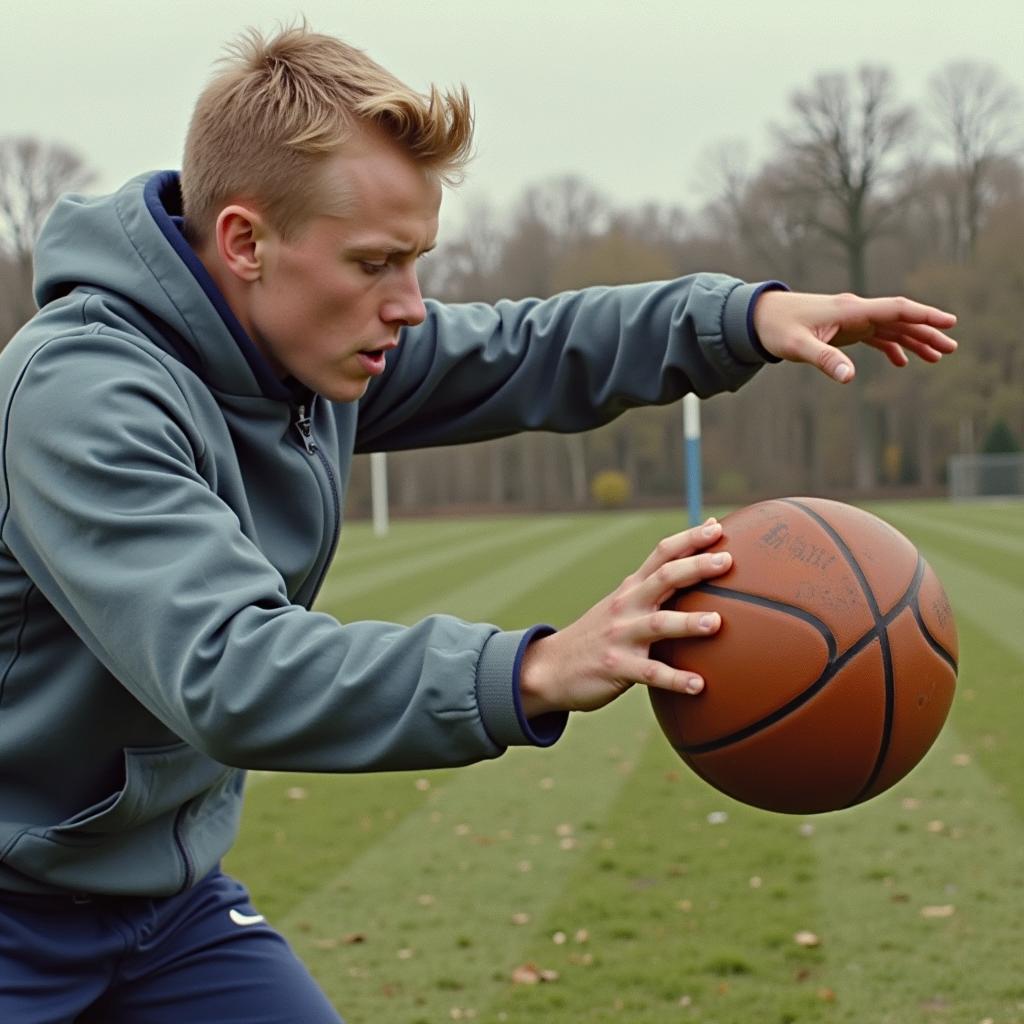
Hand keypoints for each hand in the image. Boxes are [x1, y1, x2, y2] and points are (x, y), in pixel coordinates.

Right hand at [518, 519, 731, 716]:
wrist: (551, 668)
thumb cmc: (599, 636)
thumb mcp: (622, 607)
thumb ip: (653, 592)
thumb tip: (692, 576)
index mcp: (631, 589)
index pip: (662, 554)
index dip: (689, 539)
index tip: (718, 527)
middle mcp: (627, 606)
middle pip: (664, 578)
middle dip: (696, 567)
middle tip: (727, 561)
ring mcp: (620, 636)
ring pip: (658, 624)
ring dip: (687, 622)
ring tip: (716, 623)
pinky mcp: (616, 666)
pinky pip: (650, 672)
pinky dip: (675, 679)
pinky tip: (699, 686)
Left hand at [753, 290, 957, 382]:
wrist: (758, 317)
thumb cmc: (777, 329)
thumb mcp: (798, 347)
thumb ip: (825, 360)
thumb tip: (850, 378)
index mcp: (850, 310)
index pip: (896, 309)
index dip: (924, 315)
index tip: (949, 322)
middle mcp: (855, 311)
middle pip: (900, 319)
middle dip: (927, 332)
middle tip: (952, 348)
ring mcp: (851, 319)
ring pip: (892, 328)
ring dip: (915, 340)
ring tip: (938, 357)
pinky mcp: (844, 329)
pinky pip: (876, 336)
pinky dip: (892, 347)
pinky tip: (902, 362)